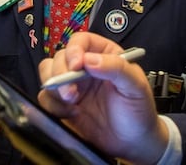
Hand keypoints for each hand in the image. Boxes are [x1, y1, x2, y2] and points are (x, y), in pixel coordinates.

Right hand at [37, 33, 167, 164]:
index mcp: (104, 56)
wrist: (133, 144)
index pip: (81, 41)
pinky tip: (71, 114)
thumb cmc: (139, 112)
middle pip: (60, 57)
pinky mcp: (64, 106)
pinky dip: (52, 106)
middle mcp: (85, 69)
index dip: (74, 50)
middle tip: (71, 92)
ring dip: (55, 88)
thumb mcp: (136, 86)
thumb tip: (91, 59)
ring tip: (71, 102)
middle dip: (60, 73)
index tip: (76, 66)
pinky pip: (46, 99)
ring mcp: (73, 87)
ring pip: (48, 75)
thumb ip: (117, 68)